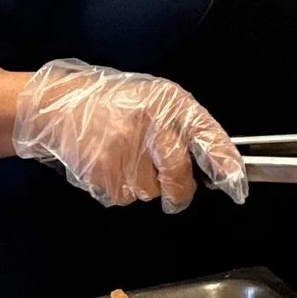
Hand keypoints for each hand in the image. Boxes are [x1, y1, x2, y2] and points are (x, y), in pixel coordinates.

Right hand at [13, 59, 247, 213]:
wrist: (61, 106)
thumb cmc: (115, 103)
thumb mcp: (157, 101)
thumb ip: (186, 128)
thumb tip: (217, 165)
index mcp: (169, 103)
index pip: (207, 136)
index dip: (224, 164)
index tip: (235, 185)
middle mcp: (149, 125)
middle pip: (178, 176)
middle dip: (179, 192)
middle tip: (175, 191)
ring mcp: (124, 150)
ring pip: (149, 191)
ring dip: (141, 183)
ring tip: (124, 156)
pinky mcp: (101, 173)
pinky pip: (122, 197)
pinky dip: (117, 188)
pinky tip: (107, 163)